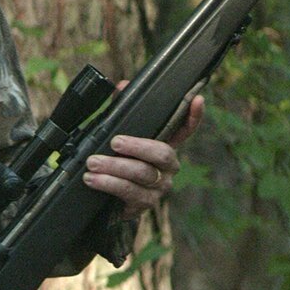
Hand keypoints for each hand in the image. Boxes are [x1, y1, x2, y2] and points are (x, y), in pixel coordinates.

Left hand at [82, 92, 203, 216]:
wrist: (104, 200)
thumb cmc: (116, 162)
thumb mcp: (116, 137)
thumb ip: (120, 111)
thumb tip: (122, 86)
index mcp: (163, 146)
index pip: (184, 130)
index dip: (193, 116)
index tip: (196, 99)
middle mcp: (167, 167)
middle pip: (162, 153)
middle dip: (137, 146)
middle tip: (115, 142)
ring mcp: (158, 186)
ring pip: (142, 173)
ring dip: (114, 166)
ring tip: (93, 163)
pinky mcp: (145, 203)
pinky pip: (129, 192)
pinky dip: (108, 183)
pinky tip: (93, 179)